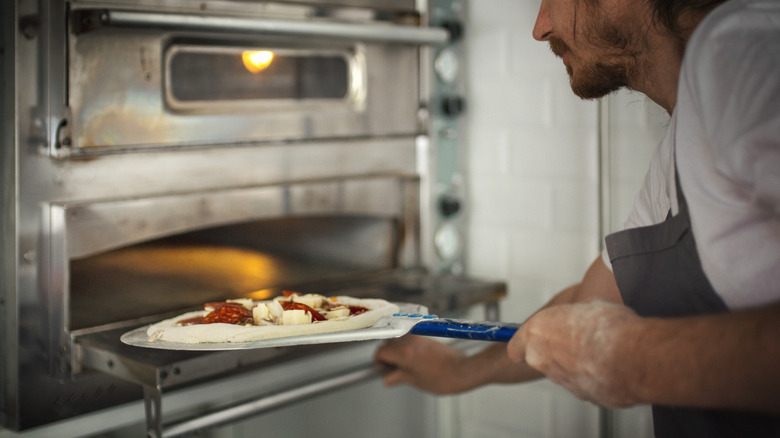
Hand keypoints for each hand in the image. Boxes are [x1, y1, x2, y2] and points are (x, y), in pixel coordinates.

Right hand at [374, 336, 469, 394]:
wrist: (463, 370)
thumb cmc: (443, 378)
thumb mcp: (416, 381)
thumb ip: (399, 377)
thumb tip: (387, 379)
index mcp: (405, 353)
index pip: (381, 352)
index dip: (379, 362)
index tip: (382, 370)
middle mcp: (410, 341)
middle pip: (387, 343)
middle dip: (387, 355)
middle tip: (393, 369)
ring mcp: (418, 337)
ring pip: (398, 339)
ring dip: (396, 350)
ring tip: (405, 366)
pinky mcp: (426, 337)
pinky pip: (409, 339)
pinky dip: (406, 347)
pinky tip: (414, 361)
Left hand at [508, 301, 641, 407]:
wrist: (632, 358)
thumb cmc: (609, 327)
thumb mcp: (587, 304)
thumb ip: (574, 315)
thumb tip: (581, 314)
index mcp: (536, 333)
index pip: (515, 345)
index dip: (525, 342)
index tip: (534, 338)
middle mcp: (542, 360)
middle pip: (540, 358)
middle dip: (556, 351)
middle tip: (578, 340)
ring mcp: (562, 381)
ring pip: (564, 372)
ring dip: (577, 364)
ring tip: (601, 351)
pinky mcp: (583, 395)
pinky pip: (585, 384)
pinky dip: (594, 377)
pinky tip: (611, 366)